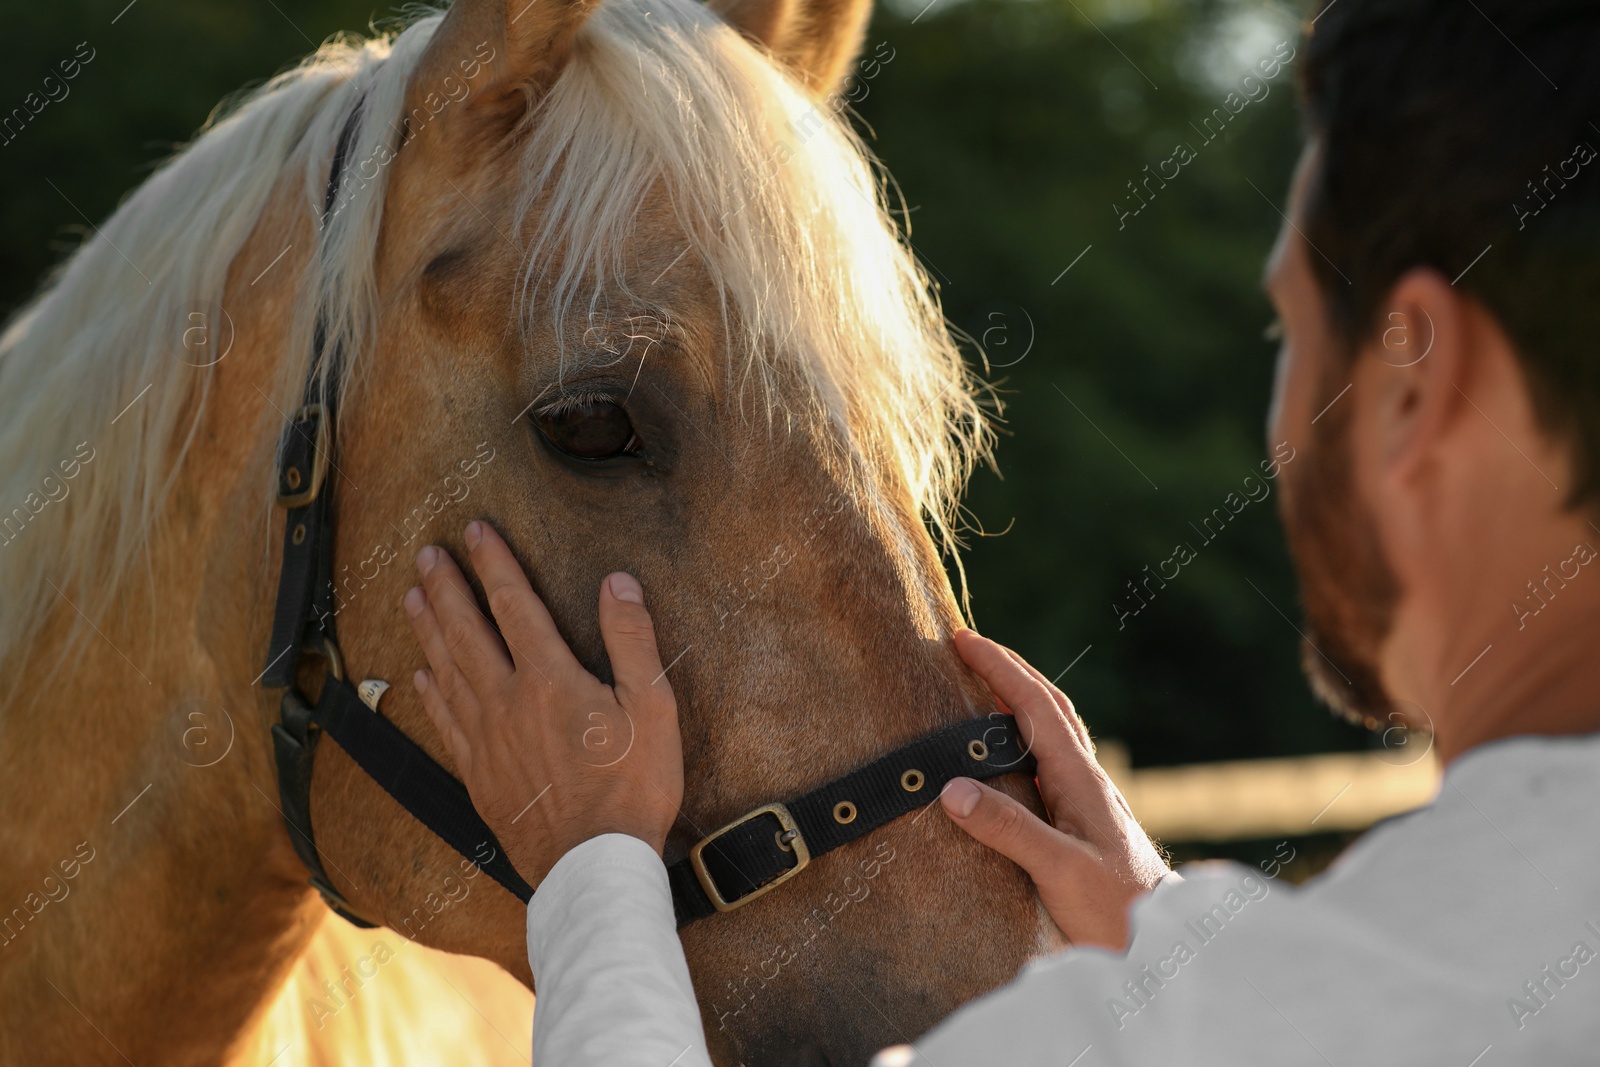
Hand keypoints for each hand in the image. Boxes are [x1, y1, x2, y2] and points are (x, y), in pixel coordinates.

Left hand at [403, 520, 683, 886]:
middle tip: (427, 553)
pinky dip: (429, 692)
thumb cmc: (632, 788)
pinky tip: (420, 675)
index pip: (514, 604)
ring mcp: (486, 740)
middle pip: (466, 630)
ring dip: (427, 629)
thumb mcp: (653, 707)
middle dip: (446, 587)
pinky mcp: (478, 775)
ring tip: (412, 596)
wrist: (593, 865)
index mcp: (550, 679)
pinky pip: (444, 721)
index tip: (476, 530)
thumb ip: (632, 639)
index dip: (494, 563)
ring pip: (446, 670)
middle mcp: (507, 701)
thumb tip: (617, 582)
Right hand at [940, 629, 1171, 949]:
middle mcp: (1085, 779)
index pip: (1035, 706)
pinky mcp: (1082, 820)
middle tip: (968, 648)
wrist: (1161, 938)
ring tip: (979, 689)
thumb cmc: (1117, 908)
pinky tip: (1005, 756)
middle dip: (1009, 670)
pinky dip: (1021, 740)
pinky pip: (1047, 762)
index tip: (963, 640)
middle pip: (1048, 706)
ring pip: (1051, 731)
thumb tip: (952, 788)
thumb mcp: (1059, 869)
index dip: (999, 669)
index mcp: (1080, 778)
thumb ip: (1009, 828)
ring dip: (1017, 700)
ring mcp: (1086, 798)